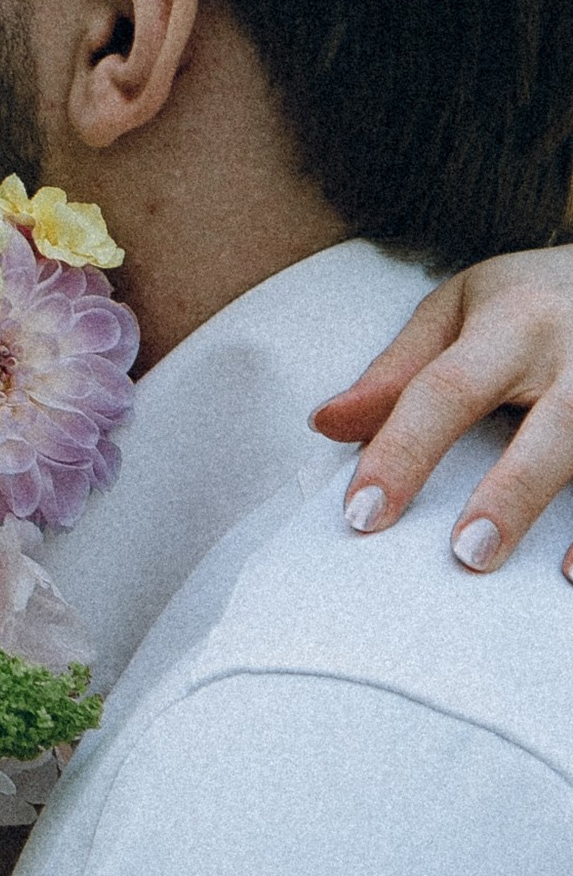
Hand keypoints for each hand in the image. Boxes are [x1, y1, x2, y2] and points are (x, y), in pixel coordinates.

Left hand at [312, 253, 572, 576]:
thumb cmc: (529, 299)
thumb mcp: (457, 309)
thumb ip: (396, 371)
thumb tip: (326, 425)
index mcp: (515, 321)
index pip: (448, 388)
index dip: (403, 450)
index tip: (363, 513)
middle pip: (555, 427)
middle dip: (513, 492)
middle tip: (466, 554)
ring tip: (561, 576)